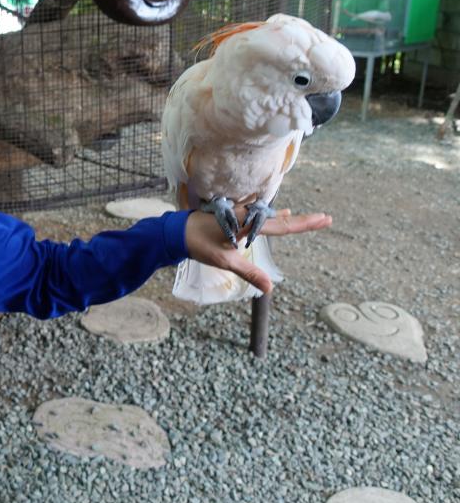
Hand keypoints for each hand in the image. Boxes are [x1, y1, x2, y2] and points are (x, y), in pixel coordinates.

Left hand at [184, 207, 331, 293]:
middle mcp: (247, 216)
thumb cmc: (199, 244)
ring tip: (303, 217)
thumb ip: (249, 272)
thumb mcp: (224, 260)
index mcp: (248, 224)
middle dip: (302, 220)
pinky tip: (278, 213)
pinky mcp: (234, 218)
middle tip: (325, 218)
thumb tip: (270, 288)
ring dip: (287, 217)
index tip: (325, 218)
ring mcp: (240, 216)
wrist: (177, 231)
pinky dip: (271, 217)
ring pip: (269, 217)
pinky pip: (259, 216)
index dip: (305, 223)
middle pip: (280, 220)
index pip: (283, 225)